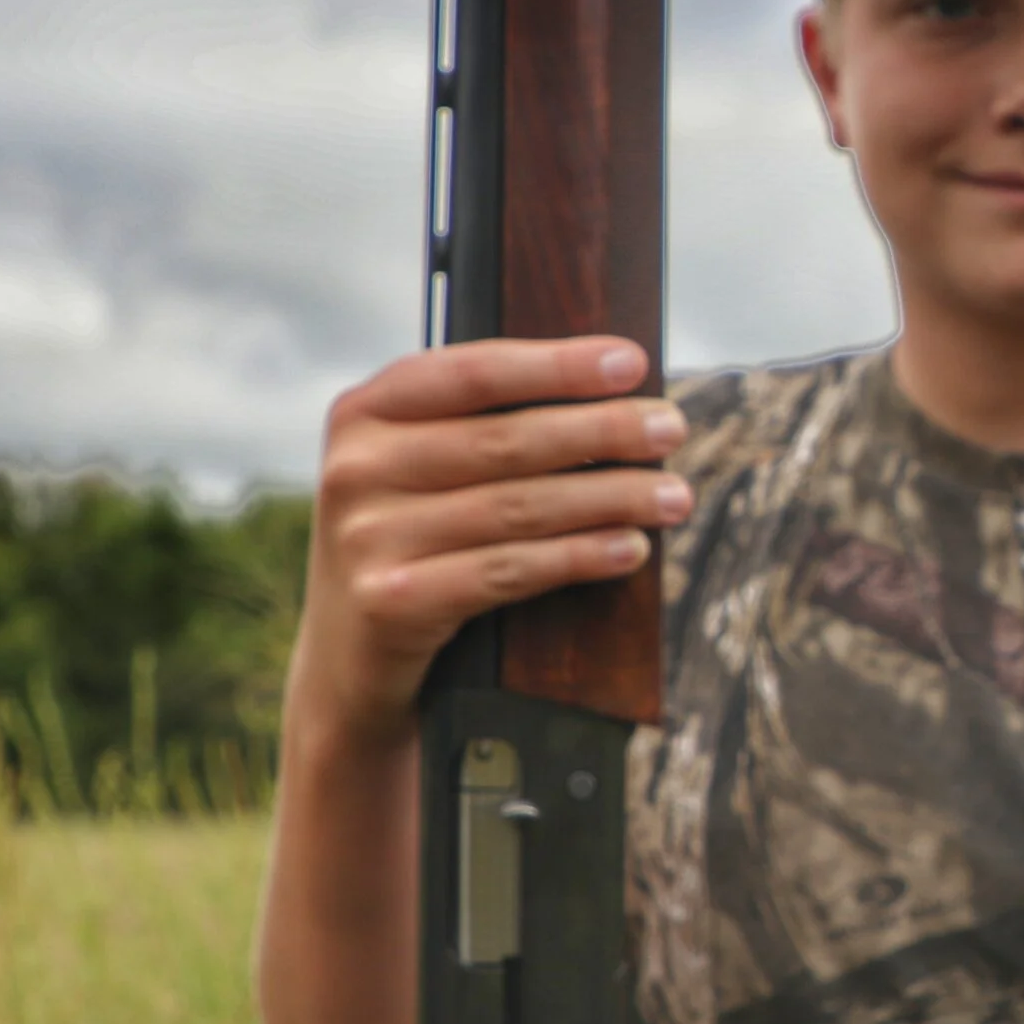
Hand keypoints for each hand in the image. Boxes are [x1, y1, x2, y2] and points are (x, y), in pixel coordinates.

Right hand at [291, 335, 690, 742]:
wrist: (349, 661)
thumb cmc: (414, 546)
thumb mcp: (422, 474)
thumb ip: (484, 429)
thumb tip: (615, 399)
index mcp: (365, 413)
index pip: (472, 372)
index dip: (557, 366)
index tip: (632, 362)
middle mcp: (357, 467)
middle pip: (505, 440)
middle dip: (602, 431)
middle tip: (671, 429)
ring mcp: (368, 537)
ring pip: (517, 507)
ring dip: (609, 498)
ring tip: (674, 496)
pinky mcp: (392, 601)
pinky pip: (507, 571)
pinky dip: (578, 557)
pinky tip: (630, 549)